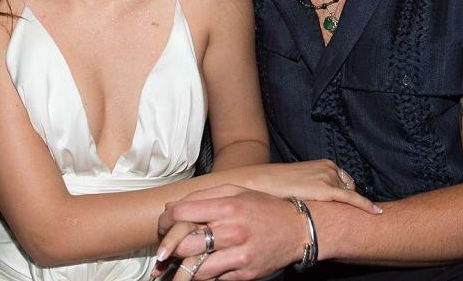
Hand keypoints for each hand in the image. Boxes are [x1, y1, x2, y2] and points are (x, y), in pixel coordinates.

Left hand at [156, 185, 309, 280]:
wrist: (299, 230)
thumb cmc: (264, 208)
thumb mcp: (237, 191)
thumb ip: (205, 196)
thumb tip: (174, 208)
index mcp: (229, 206)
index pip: (183, 214)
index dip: (166, 220)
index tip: (163, 225)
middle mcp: (234, 231)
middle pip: (186, 244)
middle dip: (168, 249)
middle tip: (162, 252)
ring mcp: (240, 255)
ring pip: (197, 268)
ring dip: (181, 269)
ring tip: (172, 268)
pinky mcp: (246, 273)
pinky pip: (214, 279)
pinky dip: (203, 276)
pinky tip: (198, 271)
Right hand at [240, 160, 379, 212]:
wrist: (263, 183)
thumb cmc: (279, 185)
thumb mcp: (301, 180)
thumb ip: (315, 185)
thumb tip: (321, 200)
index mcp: (324, 164)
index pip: (345, 182)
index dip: (346, 195)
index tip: (348, 204)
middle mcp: (330, 168)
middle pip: (349, 189)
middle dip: (347, 201)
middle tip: (343, 213)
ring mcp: (329, 177)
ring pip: (349, 197)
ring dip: (349, 207)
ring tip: (347, 216)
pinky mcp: (327, 189)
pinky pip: (353, 199)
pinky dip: (366, 205)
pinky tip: (376, 212)